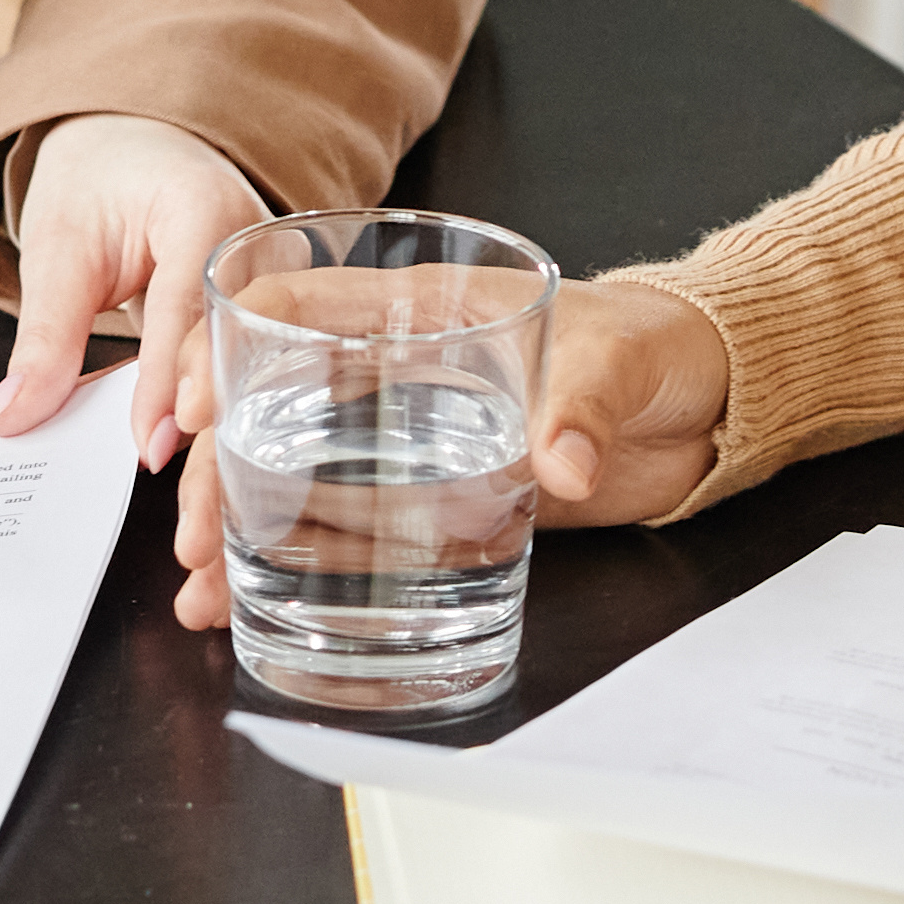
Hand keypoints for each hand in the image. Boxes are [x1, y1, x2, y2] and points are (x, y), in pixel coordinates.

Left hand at [0, 114, 266, 465]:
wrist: (140, 147)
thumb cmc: (102, 182)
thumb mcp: (58, 250)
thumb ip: (44, 337)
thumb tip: (13, 418)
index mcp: (206, 206)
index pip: (189, 304)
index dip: (168, 379)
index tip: (146, 444)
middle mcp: (260, 245)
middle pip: (243, 349)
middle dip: (212, 428)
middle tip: (177, 490)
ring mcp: (279, 282)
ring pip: (259, 375)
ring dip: (226, 441)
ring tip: (200, 507)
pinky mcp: (274, 317)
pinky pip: (251, 378)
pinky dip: (223, 427)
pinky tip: (206, 482)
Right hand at [167, 272, 727, 631]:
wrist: (708, 396)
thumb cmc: (656, 343)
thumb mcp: (620, 363)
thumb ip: (585, 408)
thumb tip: (560, 462)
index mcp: (423, 307)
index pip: (296, 306)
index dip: (228, 345)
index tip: (197, 407)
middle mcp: (398, 370)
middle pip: (274, 405)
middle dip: (218, 469)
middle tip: (195, 535)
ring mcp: (410, 436)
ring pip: (295, 472)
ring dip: (240, 525)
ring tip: (200, 585)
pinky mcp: (440, 494)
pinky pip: (351, 525)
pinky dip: (297, 560)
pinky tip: (251, 598)